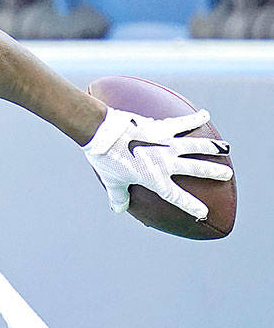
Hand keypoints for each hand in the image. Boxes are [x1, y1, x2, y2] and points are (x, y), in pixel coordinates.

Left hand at [82, 107, 231, 219]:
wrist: (102, 133)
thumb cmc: (105, 159)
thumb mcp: (112, 181)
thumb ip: (118, 196)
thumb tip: (119, 210)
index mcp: (154, 178)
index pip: (176, 196)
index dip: (191, 206)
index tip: (203, 213)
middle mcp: (165, 162)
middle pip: (195, 169)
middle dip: (212, 172)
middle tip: (226, 175)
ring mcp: (165, 143)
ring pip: (195, 146)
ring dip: (212, 147)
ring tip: (226, 148)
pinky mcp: (161, 126)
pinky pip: (181, 122)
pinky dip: (194, 119)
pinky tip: (205, 114)